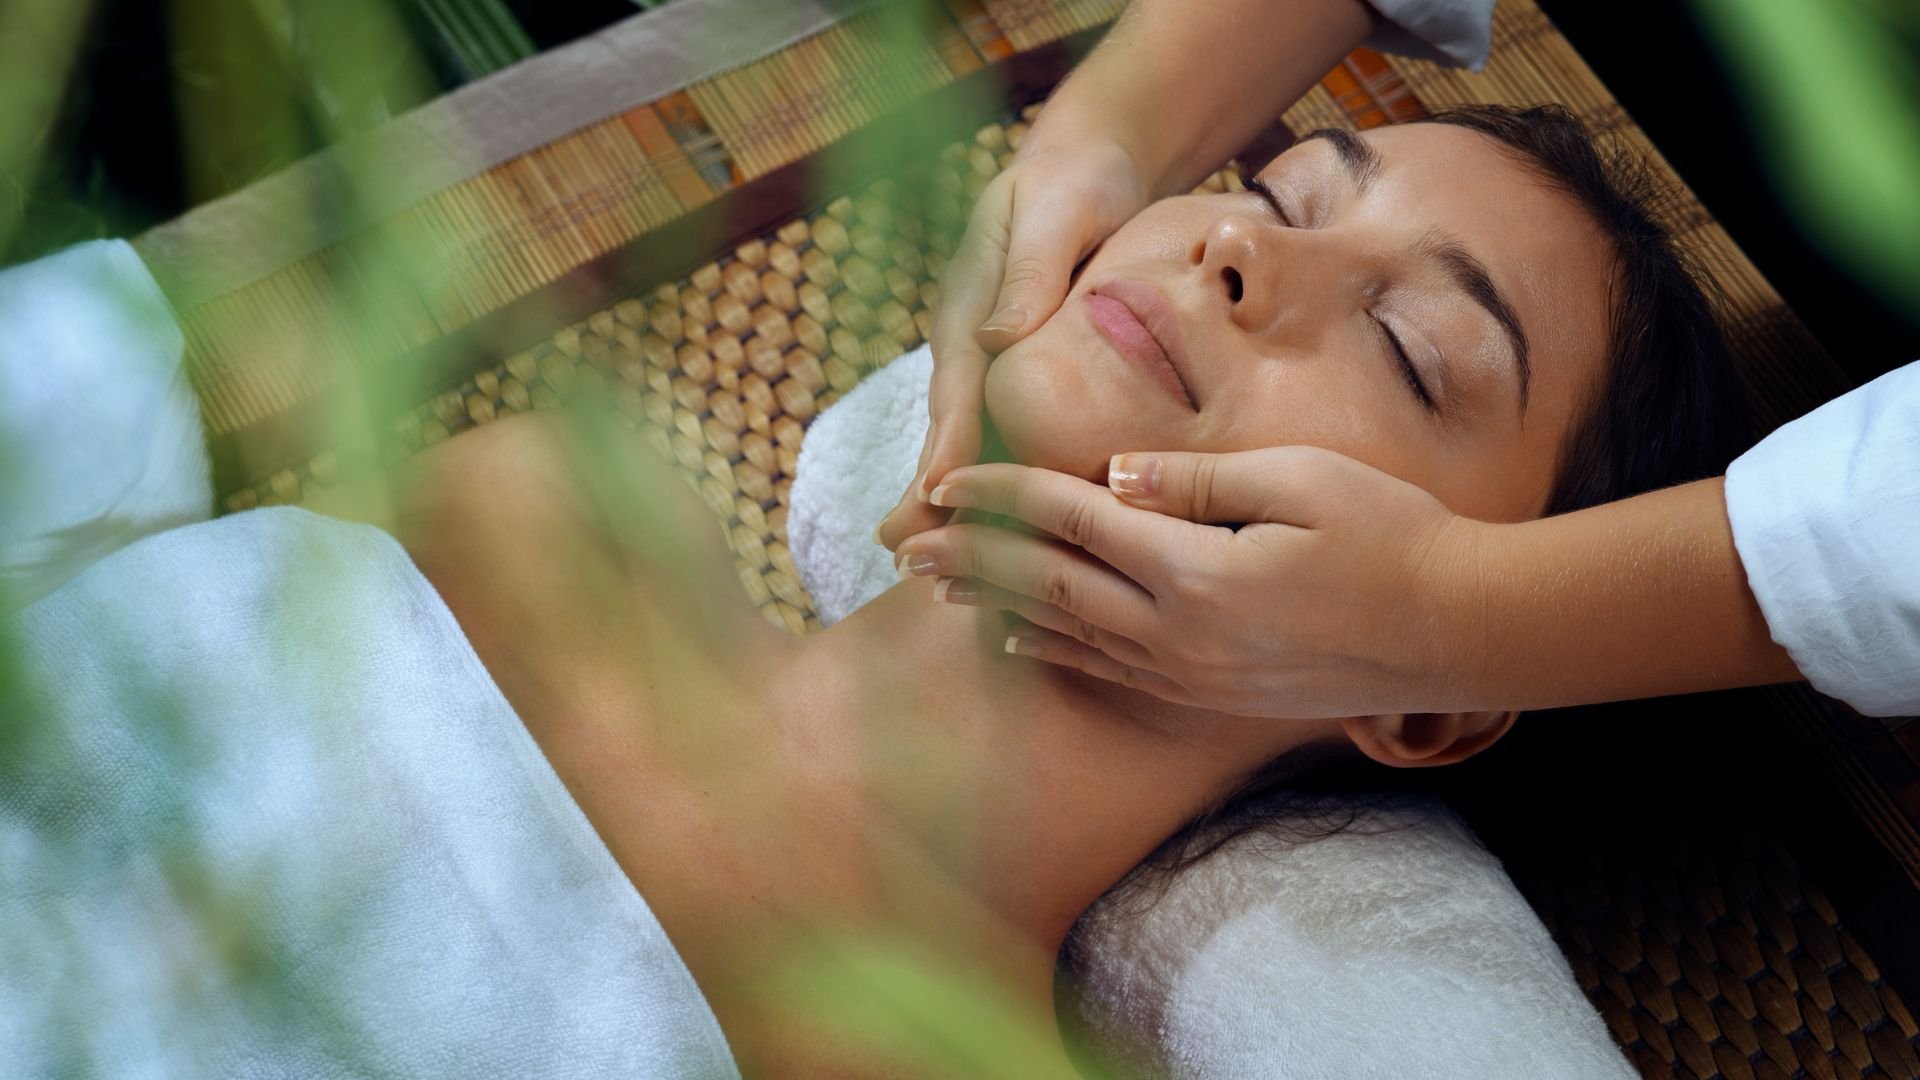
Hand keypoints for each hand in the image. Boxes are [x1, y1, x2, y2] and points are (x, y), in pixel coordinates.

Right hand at [876, 135, 1148, 549]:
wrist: (1089, 165)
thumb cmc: (1073, 183)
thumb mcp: (1055, 210)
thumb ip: (1029, 269)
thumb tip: (999, 335)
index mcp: (970, 310)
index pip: (958, 388)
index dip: (948, 443)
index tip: (935, 494)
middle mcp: (973, 346)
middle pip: (950, 429)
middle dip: (927, 492)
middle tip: (902, 551)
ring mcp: (992, 364)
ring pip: (975, 441)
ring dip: (959, 500)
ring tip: (941, 566)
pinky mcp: (1023, 376)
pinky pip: (1010, 433)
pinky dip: (1004, 481)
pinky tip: (1010, 532)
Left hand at [890, 448, 1494, 719]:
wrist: (1462, 632)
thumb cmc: (1394, 537)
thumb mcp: (1302, 482)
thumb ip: (1199, 480)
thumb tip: (1114, 474)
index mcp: (1193, 570)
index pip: (1068, 521)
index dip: (1000, 496)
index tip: (944, 480)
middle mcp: (1176, 634)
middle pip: (1044, 589)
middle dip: (970, 560)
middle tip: (904, 542)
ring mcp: (1191, 674)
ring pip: (1065, 637)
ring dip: (995, 609)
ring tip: (938, 589)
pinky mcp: (1210, 695)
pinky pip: (1108, 672)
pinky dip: (1052, 653)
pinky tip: (1019, 644)